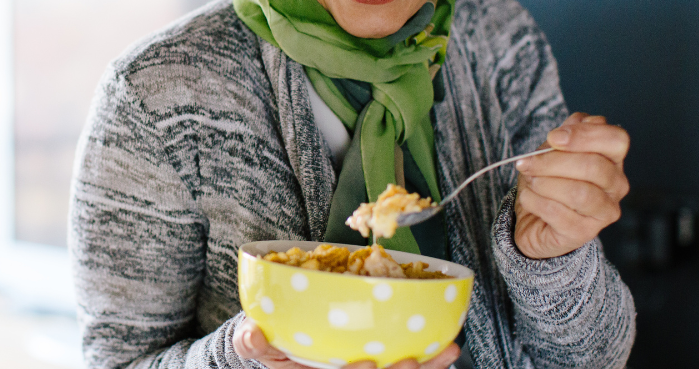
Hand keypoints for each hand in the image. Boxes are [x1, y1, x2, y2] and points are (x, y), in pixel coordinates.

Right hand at [233, 318, 460, 368]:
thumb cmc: (271, 345)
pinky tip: (448, 347)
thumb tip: (251, 334)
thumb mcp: (254, 344)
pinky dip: (433, 358)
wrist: (280, 341)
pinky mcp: (384, 360)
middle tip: (412, 363)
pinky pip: (412, 364)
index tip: (365, 364)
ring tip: (446, 352)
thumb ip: (251, 342)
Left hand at [514, 112, 630, 258]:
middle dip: (553, 162)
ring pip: (579, 193)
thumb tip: (578, 121)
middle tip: (527, 163)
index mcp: (613, 160)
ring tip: (530, 180)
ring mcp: (604, 212)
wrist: (534, 219)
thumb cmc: (548, 180)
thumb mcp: (552, 151)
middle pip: (594, 167)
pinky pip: (557, 213)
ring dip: (544, 183)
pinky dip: (535, 201)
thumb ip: (566, 134)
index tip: (553, 137)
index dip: (585, 135)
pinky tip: (529, 197)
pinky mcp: (584, 233)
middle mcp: (616, 186)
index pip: (617, 140)